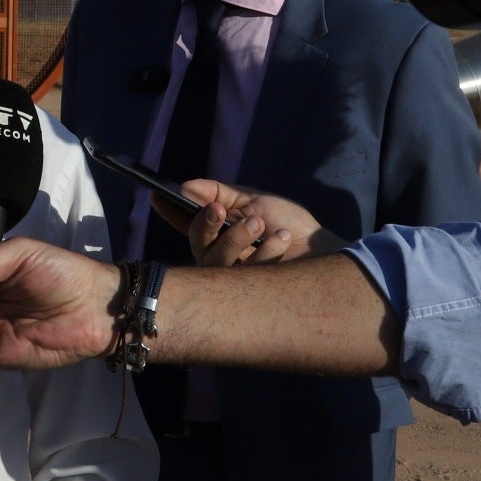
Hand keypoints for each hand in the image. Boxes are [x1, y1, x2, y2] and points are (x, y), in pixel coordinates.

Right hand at [170, 180, 332, 265]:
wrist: (323, 252)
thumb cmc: (288, 224)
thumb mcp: (255, 202)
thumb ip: (221, 194)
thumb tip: (185, 186)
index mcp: (217, 232)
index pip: (185, 222)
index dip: (169, 211)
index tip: (157, 196)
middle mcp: (218, 256)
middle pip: (197, 242)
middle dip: (204, 224)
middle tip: (219, 210)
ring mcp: (232, 277)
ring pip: (216, 260)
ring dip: (236, 237)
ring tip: (261, 224)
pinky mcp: (248, 294)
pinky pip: (244, 273)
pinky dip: (264, 250)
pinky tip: (280, 239)